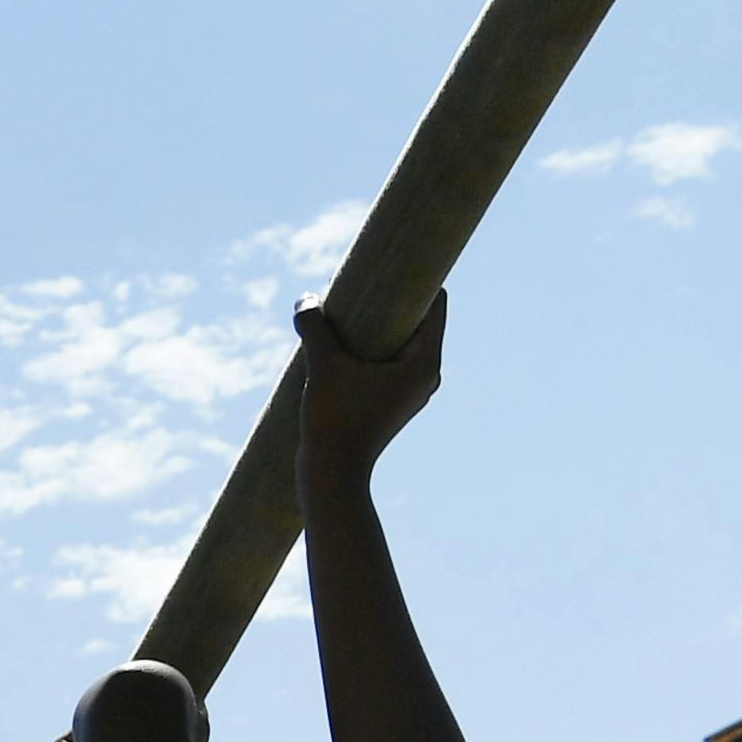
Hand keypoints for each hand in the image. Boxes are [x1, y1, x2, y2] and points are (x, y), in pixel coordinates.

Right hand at [289, 291, 444, 492]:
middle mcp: (427, 376)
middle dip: (394, 301)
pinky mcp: (392, 406)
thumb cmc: (334, 421)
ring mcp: (410, 393)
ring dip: (380, 327)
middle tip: (367, 283)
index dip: (418, 278)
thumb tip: (305, 300)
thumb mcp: (322, 366)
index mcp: (426, 361)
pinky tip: (345, 345)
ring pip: (402, 344)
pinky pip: (389, 363)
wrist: (331, 477)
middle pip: (419, 321)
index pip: (436, 304)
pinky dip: (373, 350)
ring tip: (351, 313)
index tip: (395, 264)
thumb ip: (314, 327)